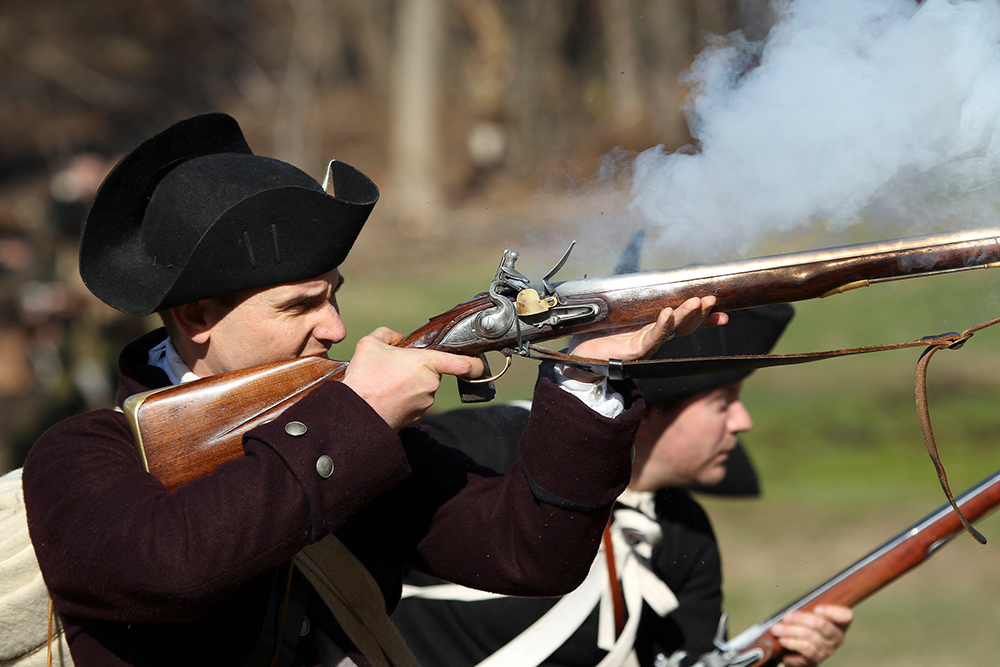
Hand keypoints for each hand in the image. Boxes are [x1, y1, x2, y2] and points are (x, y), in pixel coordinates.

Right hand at [343, 327, 484, 430]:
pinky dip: (405, 399)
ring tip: (386, 384)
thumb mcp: (370, 344)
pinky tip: (387, 396)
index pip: (463, 364)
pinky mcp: (416, 417)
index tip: (479, 364)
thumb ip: (387, 334)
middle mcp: (431, 384)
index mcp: (427, 363)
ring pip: (423, 388)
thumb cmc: (366, 377)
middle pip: (434, 374)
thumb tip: (396, 338)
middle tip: (396, 369)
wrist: (356, 413)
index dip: (475, 363)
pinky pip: (415, 403)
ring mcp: (425, 403)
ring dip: (411, 385)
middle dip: (420, 370)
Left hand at [563, 296, 727, 381]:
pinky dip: (662, 325)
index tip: (723, 312)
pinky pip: (652, 338)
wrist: (580, 355)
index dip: (705, 318)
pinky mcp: (634, 351)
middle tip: (711, 299)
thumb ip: (635, 298)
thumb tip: (641, 271)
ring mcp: (646, 345)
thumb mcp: (621, 311)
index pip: (685, 322)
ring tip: (697, 302)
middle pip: (684, 326)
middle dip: (700, 312)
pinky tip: (668, 314)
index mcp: (655, 328)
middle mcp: (655, 338)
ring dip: (686, 315)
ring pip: (672, 330)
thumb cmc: (599, 332)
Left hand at [771, 604, 852, 666]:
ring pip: (809, 635)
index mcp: (838, 622)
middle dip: (800, 618)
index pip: (845, 615)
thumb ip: (805, 609)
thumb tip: (792, 610)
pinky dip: (792, 643)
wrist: (797, 651)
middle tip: (785, 617)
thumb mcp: (806, 616)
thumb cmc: (802, 627)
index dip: (832, 611)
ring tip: (777, 629)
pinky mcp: (816, 658)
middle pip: (821, 624)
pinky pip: (805, 648)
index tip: (816, 609)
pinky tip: (783, 640)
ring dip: (790, 631)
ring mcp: (827, 649)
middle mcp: (836, 637)